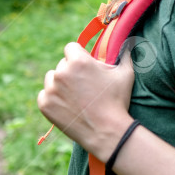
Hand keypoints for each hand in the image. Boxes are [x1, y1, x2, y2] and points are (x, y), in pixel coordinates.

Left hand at [37, 42, 134, 159]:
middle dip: (71, 71)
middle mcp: (61, 72)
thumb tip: (130, 41)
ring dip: (60, 84)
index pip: (71, 48)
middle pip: (62, 64)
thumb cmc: (117, 101)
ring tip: (76, 96)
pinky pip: (44, 95)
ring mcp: (51, 89)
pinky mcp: (45, 104)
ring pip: (52, 78)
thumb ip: (125, 54)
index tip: (85, 66)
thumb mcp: (125, 73)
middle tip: (84, 86)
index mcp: (78, 61)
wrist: (107, 132)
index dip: (79, 56)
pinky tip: (67, 105)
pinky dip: (53, 99)